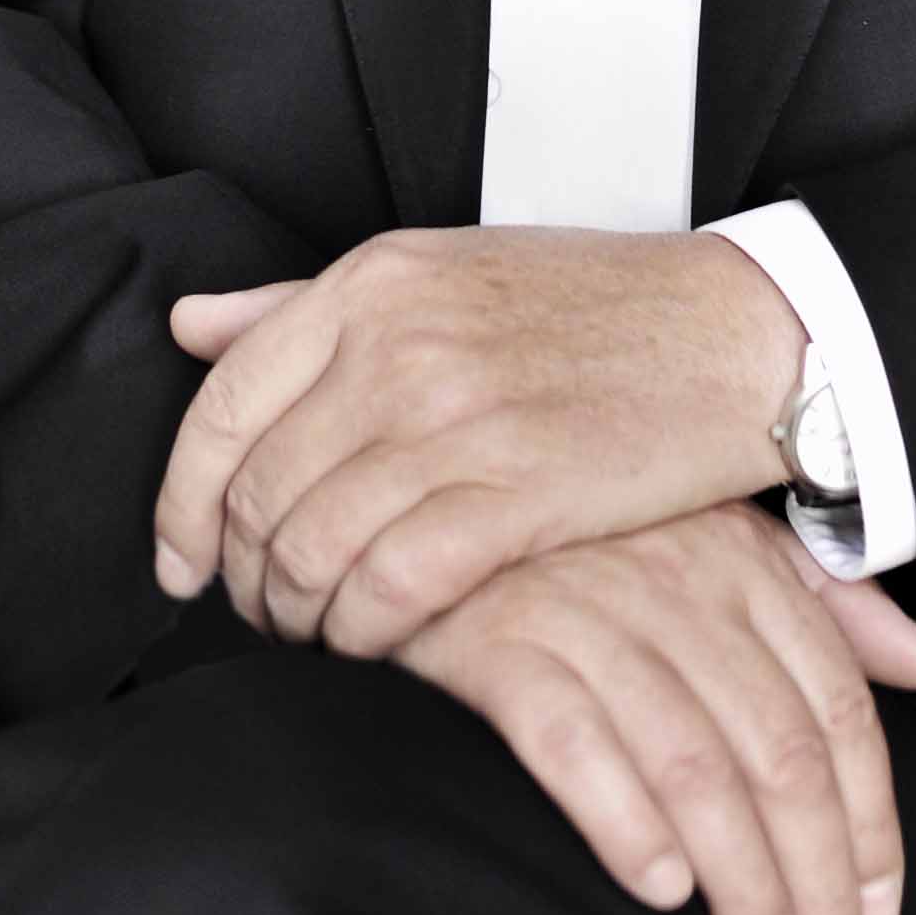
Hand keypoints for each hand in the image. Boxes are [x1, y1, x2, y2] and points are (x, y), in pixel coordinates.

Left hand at [151, 225, 807, 655]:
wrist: (734, 332)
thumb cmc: (590, 308)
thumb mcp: (440, 271)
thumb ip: (305, 304)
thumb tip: (188, 324)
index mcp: (371, 282)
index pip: (220, 404)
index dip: (181, 503)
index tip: (181, 563)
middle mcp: (397, 341)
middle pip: (258, 492)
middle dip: (244, 578)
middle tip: (265, 615)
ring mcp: (457, 416)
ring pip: (313, 550)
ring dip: (299, 616)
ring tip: (319, 635)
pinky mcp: (518, 491)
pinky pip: (391, 589)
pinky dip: (364, 633)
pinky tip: (379, 642)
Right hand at [393, 498, 915, 914]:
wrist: (435, 509)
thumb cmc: (590, 537)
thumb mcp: (719, 536)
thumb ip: (825, 600)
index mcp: (740, 561)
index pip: (835, 703)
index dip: (869, 818)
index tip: (879, 908)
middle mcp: (674, 582)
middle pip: (777, 749)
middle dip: (816, 875)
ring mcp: (585, 612)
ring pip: (691, 761)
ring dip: (739, 875)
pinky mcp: (498, 644)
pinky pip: (571, 741)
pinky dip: (623, 819)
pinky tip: (659, 886)